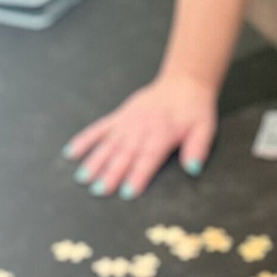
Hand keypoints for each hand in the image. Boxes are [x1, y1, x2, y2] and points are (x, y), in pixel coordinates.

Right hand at [64, 72, 218, 199]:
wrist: (183, 84)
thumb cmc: (194, 110)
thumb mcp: (205, 128)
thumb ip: (198, 148)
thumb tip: (193, 169)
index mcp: (162, 134)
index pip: (148, 158)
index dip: (138, 176)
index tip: (127, 192)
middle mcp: (141, 128)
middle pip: (124, 154)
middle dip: (111, 174)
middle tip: (99, 191)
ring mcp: (127, 122)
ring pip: (108, 144)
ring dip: (95, 161)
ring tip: (83, 178)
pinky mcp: (119, 117)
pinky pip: (99, 129)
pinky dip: (85, 140)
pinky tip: (71, 152)